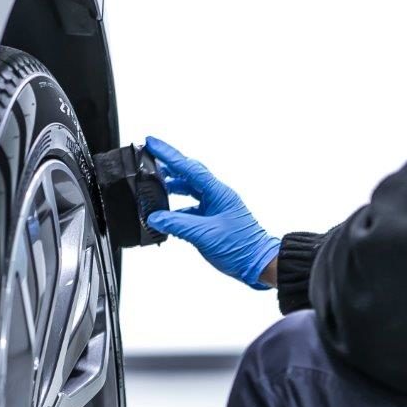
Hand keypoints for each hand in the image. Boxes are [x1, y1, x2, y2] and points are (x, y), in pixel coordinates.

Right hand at [144, 136, 279, 288]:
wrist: (257, 263)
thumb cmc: (242, 247)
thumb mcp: (205, 234)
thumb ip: (177, 224)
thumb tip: (155, 218)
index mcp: (218, 193)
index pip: (189, 168)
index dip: (169, 154)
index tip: (152, 143)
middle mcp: (216, 196)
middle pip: (188, 174)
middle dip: (168, 166)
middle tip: (149, 160)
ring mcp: (215, 207)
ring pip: (189, 191)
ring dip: (171, 188)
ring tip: (154, 187)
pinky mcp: (212, 219)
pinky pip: (190, 209)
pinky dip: (176, 210)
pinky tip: (166, 216)